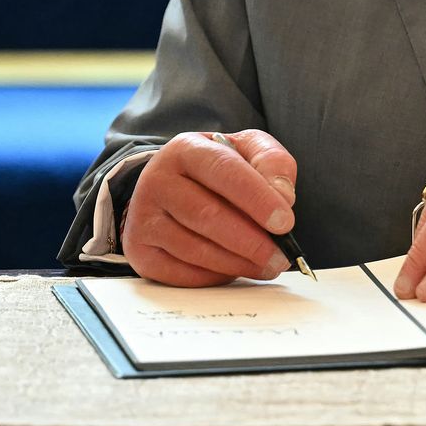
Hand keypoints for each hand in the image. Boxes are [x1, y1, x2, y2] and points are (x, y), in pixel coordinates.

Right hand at [121, 129, 297, 285]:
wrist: (171, 186)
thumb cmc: (217, 170)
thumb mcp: (246, 151)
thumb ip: (272, 163)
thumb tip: (283, 197)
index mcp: (186, 149)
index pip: (223, 170)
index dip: (257, 198)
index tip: (285, 223)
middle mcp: (157, 180)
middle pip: (206, 215)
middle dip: (250, 241)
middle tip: (280, 256)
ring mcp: (143, 217)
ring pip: (194, 248)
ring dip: (237, 262)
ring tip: (266, 266)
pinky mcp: (140, 249)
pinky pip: (180, 272)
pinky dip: (213, 276)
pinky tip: (234, 270)